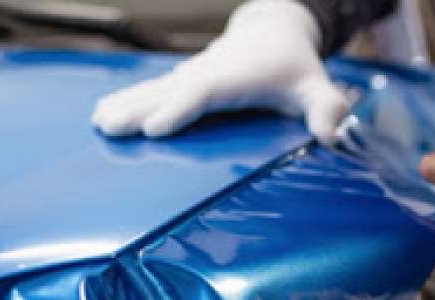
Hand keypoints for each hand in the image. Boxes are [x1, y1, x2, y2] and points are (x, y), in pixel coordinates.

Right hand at [90, 0, 349, 144]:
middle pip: (169, 90)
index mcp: (235, 77)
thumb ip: (326, 108)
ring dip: (126, 104)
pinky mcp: (181, 80)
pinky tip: (103, 114)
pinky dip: (128, 100)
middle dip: (139, 108)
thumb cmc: (293, 66)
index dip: (181, 108)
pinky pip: (152, 90)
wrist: (273, 31)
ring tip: (99, 121)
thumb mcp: (315, 85)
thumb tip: (334, 133)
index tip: (156, 127)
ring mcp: (190, 75)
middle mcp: (207, 73)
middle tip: (110, 126)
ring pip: (154, 89)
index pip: (204, 92)